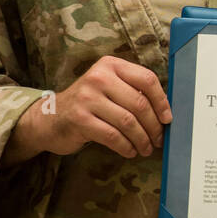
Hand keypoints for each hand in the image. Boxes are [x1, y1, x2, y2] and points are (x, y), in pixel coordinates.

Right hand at [5, 55, 171, 165]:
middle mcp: (99, 77)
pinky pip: (112, 136)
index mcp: (111, 65)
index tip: (168, 119)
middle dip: (153, 126)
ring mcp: (87, 97)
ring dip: (142, 139)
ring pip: (128, 122)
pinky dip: (126, 146)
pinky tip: (130, 151)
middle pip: (139, 103)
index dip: (161, 101)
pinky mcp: (79, 119)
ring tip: (146, 148)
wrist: (49, 118)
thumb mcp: (109, 88)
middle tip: (158, 139)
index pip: (146, 79)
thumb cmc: (88, 104)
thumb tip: (165, 113)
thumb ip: (132, 91)